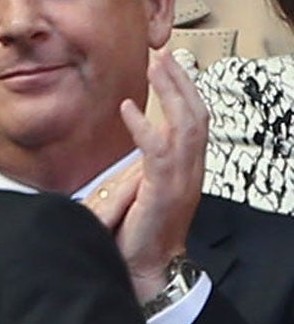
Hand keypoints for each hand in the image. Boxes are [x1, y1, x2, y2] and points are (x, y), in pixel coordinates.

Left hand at [86, 49, 205, 300]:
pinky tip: (127, 108)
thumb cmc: (141, 234)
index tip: (170, 67)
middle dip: (181, 80)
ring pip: (186, 123)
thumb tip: (135, 151)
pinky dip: (143, 126)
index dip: (185, 91)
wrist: (147, 268)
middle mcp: (192, 169)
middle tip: (162, 54)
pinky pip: (158, 150)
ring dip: (170, 91)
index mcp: (189, 168)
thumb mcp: (146, 194)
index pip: (195, 120)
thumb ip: (146, 170)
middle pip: (196, 113)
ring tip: (154, 66)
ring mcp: (181, 178)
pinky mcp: (163, 188)